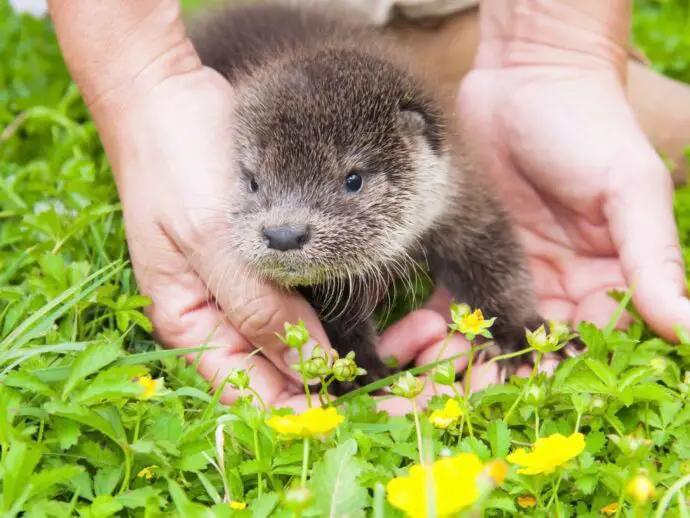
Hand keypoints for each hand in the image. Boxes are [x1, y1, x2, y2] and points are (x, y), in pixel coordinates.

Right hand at [102, 66, 469, 412]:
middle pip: (295, 375)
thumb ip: (257, 308)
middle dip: (358, 378)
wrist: (167, 98)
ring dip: (371, 342)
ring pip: (316, 341)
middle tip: (424, 359)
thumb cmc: (174, 166)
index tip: (381, 406)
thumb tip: (314, 371)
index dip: (315, 412)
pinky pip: (322, 299)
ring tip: (429, 328)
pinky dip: (360, 304)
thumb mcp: (213, 239)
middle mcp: (227, 320)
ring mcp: (254, 290)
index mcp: (197, 330)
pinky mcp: (279, 262)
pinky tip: (401, 299)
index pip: (259, 398)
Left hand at [445, 61, 689, 378]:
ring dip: (455, 358)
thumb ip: (653, 259)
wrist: (527, 76)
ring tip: (425, 379)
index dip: (553, 372)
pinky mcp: (466, 248)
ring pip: (481, 329)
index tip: (520, 397)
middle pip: (525, 344)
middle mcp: (555, 280)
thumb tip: (685, 329)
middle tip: (457, 400)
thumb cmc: (590, 125)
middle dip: (493, 375)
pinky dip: (428, 325)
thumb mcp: (632, 190)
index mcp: (604, 276)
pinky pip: (446, 298)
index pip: (583, 340)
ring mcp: (507, 266)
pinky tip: (409, 342)